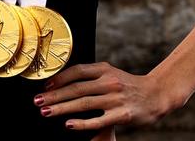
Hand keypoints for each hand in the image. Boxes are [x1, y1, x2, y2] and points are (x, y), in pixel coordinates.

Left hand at [33, 62, 176, 131]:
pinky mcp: (122, 115)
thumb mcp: (112, 74)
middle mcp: (109, 82)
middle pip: (77, 88)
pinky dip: (82, 123)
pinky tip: (69, 125)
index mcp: (105, 70)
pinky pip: (98, 120)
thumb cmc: (130, 86)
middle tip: (37, 101)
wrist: (158, 95)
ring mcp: (115, 99)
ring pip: (84, 104)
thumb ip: (92, 76)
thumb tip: (66, 81)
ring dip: (62, 108)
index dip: (60, 78)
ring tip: (46, 112)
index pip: (78, 71)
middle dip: (54, 95)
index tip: (45, 86)